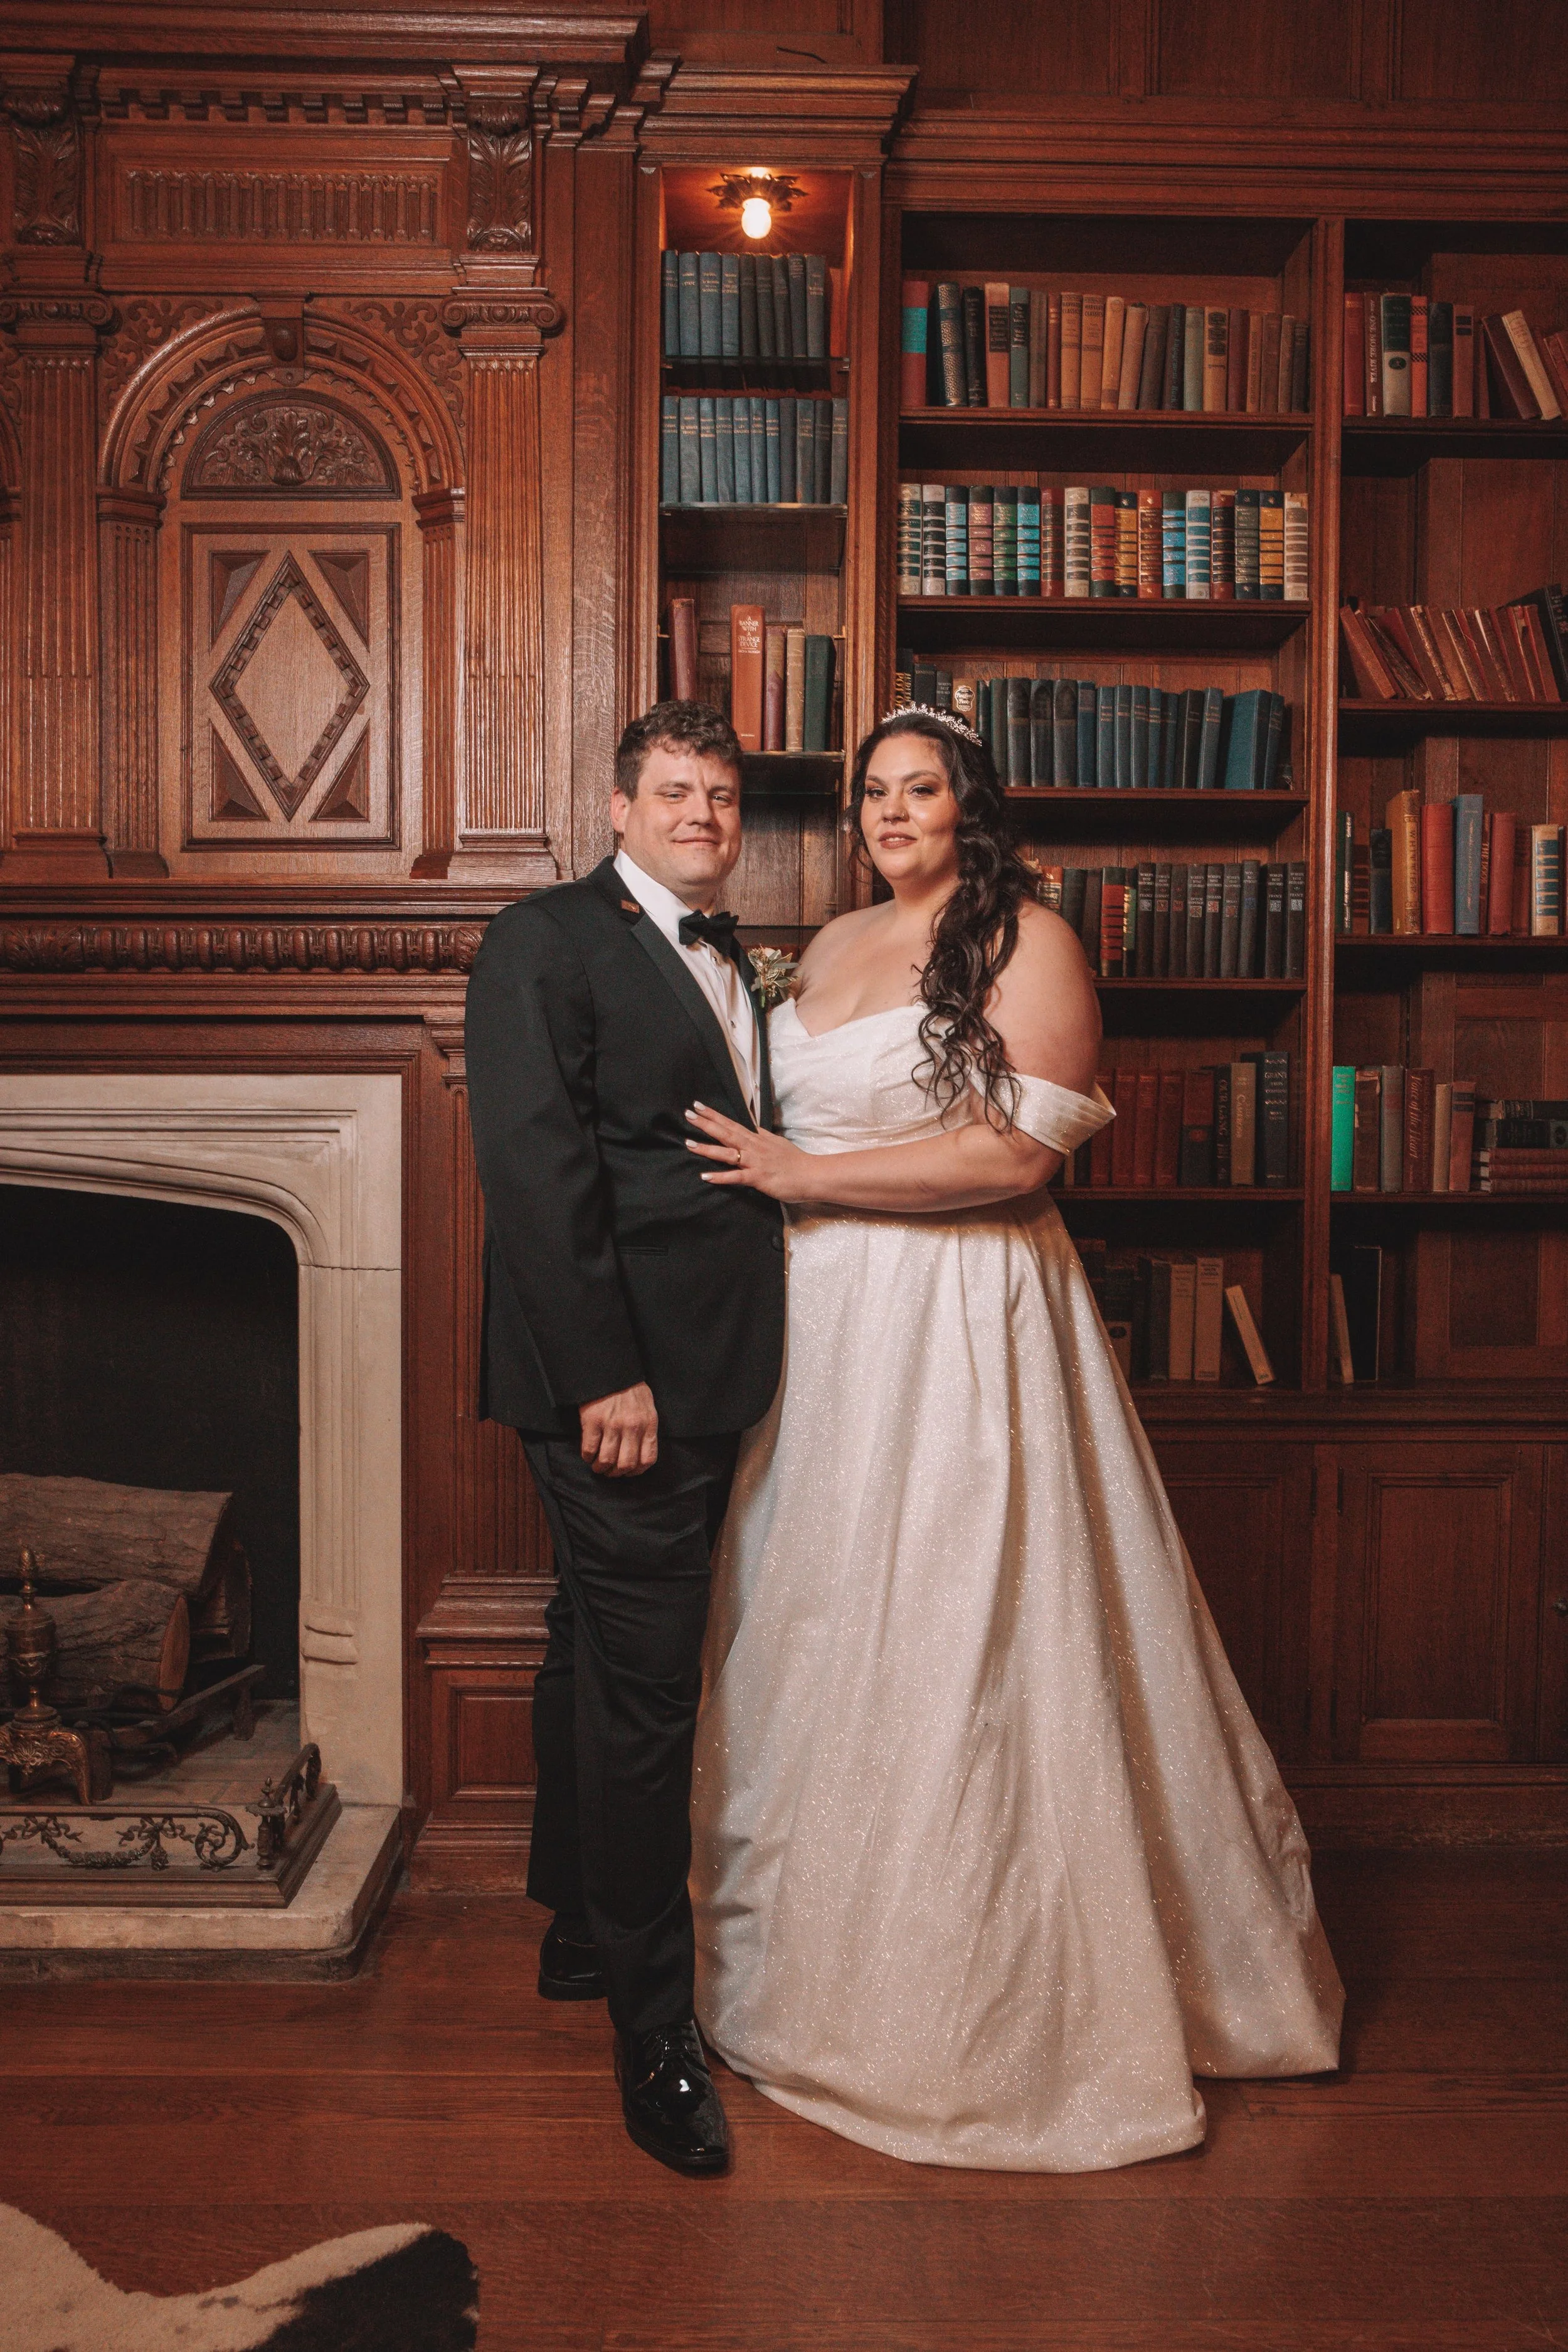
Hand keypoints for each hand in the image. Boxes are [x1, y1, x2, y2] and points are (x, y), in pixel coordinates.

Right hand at [579, 1382, 658, 1475]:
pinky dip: (588, 1457)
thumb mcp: (647, 1407)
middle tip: (610, 1472)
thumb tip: (640, 1451)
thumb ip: (646, 1429)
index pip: (647, 1459)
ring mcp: (612, 1424)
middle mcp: (632, 1426)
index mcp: (648, 1423)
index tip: (629, 1472)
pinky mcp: (593, 1421)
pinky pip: (589, 1449)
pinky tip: (588, 1455)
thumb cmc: (630, 1389)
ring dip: (600, 1468)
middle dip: (617, 1473)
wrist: (611, 1369)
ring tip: (598, 1466)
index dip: (637, 1471)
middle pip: (626, 1464)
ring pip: (606, 1460)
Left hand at [685, 1101, 816, 1201]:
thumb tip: (754, 1129)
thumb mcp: (778, 1143)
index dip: (714, 1115)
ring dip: (707, 1148)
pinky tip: (706, 1175)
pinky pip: (736, 1177)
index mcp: (757, 1139)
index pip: (732, 1124)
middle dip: (706, 1123)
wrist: (812, 1175)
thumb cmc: (796, 1162)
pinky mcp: (758, 1178)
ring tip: (689, 1143)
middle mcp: (754, 1147)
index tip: (699, 1106)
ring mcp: (755, 1162)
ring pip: (727, 1153)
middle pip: (726, 1133)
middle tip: (688, 1114)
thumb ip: (763, 1137)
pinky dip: (720, 1176)